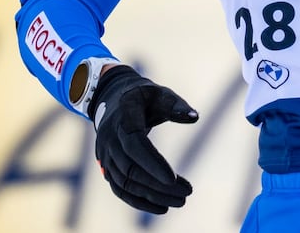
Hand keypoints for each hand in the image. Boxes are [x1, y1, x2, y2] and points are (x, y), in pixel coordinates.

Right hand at [89, 66, 197, 214]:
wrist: (113, 100)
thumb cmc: (143, 97)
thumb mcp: (160, 93)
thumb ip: (176, 105)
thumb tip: (194, 117)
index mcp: (124, 118)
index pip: (134, 145)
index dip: (152, 163)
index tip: (173, 178)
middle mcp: (110, 139)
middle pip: (131, 169)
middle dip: (158, 185)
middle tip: (187, 192)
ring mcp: (105, 155)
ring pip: (125, 182)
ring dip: (151, 195)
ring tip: (180, 201)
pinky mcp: (106, 167)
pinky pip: (119, 188)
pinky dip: (138, 200)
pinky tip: (161, 207)